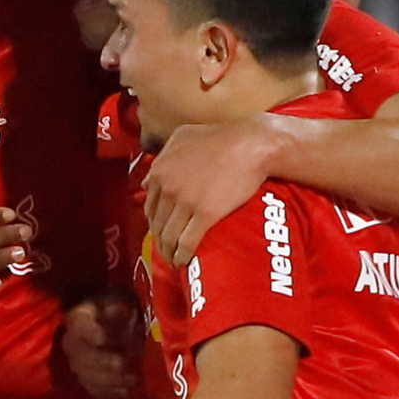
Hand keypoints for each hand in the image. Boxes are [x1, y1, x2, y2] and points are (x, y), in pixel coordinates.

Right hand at [62, 292, 141, 398]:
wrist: (102, 324)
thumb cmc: (111, 311)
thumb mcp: (116, 303)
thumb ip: (119, 309)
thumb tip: (123, 313)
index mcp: (78, 319)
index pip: (80, 326)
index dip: (90, 332)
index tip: (103, 338)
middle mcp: (71, 342)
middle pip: (80, 355)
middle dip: (102, 361)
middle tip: (122, 363)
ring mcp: (76, 363)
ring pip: (86, 375)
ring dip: (109, 380)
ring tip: (132, 379)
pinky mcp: (84, 378)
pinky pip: (91, 389)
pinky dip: (107, 393)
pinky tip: (124, 393)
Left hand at [143, 115, 275, 266]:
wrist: (251, 144)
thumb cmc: (221, 137)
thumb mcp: (183, 137)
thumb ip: (163, 155)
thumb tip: (148, 178)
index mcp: (160, 170)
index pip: (150, 206)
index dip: (154, 222)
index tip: (160, 231)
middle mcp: (168, 187)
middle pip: (157, 223)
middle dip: (159, 241)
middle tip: (167, 250)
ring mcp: (185, 202)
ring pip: (168, 236)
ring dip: (168, 253)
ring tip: (173, 260)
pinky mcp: (205, 214)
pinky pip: (187, 242)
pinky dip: (182, 255)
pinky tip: (183, 261)